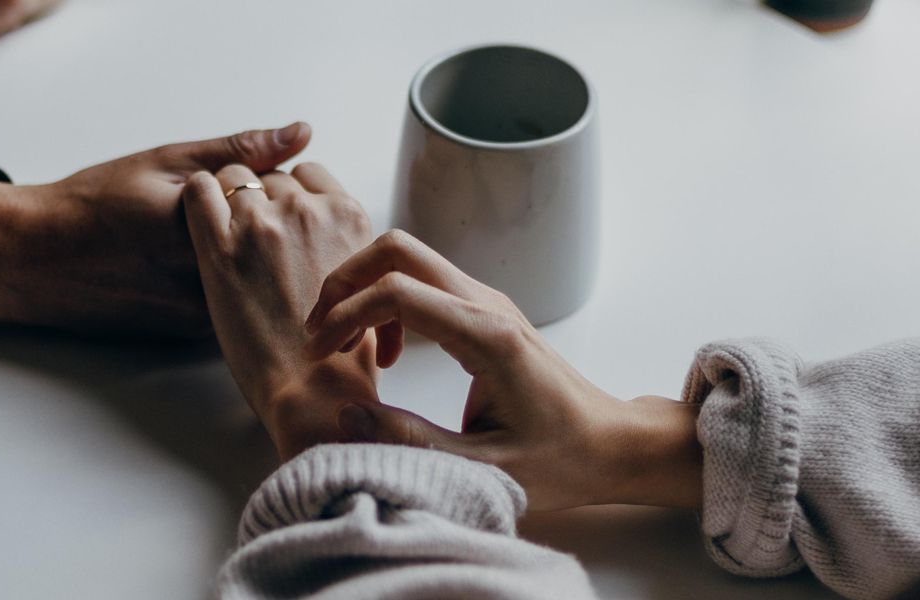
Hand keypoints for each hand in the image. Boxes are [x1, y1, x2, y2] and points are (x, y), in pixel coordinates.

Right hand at [0, 123, 311, 336]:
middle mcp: (209, 281)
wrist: (37, 262)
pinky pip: (238, 304)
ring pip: (261, 281)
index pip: (281, 206)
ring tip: (194, 241)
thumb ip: (238, 151)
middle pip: (278, 249)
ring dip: (256, 260)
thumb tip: (301, 133)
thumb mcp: (166, 162)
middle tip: (224, 210)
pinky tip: (191, 266)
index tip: (242, 181)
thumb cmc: (95, 205)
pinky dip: (236, 284)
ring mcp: (204, 314)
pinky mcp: (196, 334)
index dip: (271, 189)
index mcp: (204, 230)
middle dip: (269, 226)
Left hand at [181, 164, 377, 459]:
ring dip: (227, 199)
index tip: (281, 219)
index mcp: (348, 216)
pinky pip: (198, 189)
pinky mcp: (220, 246)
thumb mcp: (365, 282)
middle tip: (251, 239)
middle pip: (271, 176)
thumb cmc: (341, 352)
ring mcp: (262, 224)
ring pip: (234, 176)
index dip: (291, 194)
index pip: (309, 174)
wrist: (312, 390)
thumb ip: (346, 245)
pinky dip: (196, 197)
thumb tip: (329, 236)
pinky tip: (198, 221)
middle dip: (259, 200)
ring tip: (225, 237)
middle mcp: (307, 210)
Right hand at [304, 230, 702, 510]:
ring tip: (345, 345)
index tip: (320, 353)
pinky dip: (388, 303)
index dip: (345, 315)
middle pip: (398, 249)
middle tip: (321, 333)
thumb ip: (410, 441)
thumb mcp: (482, 468)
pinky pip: (423, 283)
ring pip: (408, 259)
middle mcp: (487, 304)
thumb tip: (346, 416)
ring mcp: (488, 301)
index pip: (397, 292)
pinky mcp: (485, 311)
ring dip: (364, 290)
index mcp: (487, 337)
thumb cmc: (561, 461)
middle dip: (345, 281)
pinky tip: (387, 353)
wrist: (612, 445)